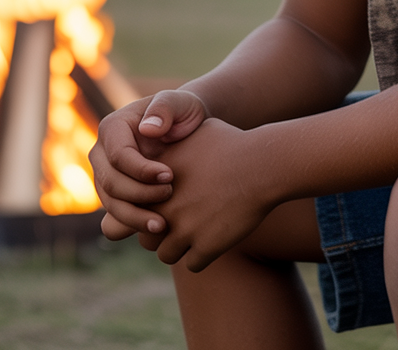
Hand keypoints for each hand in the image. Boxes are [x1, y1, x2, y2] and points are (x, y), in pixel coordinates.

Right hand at [89, 89, 209, 238]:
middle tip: (169, 196)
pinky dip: (134, 222)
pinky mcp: (113, 193)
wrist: (185, 129)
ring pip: (110, 203)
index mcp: (113, 127)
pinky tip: (156, 227)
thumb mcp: (181, 102)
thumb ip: (165, 107)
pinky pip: (116, 213)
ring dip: (134, 217)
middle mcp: (101, 153)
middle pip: (110, 183)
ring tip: (162, 225)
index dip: (141, 170)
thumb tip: (146, 129)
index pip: (119, 156)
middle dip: (139, 195)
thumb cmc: (183, 112)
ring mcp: (105, 175)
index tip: (169, 176)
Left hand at [145, 117, 274, 271]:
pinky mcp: (206, 247)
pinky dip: (202, 255)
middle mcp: (165, 207)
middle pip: (146, 237)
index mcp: (156, 182)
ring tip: (197, 233)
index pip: (135, 208)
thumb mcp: (197, 132)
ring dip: (180, 247)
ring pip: (166, 254)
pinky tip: (215, 238)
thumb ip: (173, 140)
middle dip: (161, 233)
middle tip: (181, 224)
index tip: (168, 205)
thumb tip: (161, 132)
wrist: (261, 164)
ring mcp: (184, 229)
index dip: (150, 209)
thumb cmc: (233, 144)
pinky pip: (192, 265)